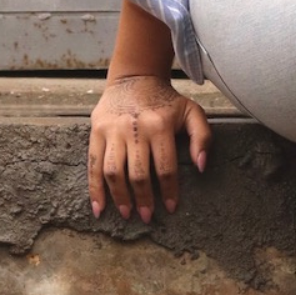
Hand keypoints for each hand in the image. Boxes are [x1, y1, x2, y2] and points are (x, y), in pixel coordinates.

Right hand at [88, 73, 211, 221]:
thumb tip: (201, 166)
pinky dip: (94, 189)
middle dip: (143, 199)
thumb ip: (202, 137)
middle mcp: (135, 129)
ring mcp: (113, 130)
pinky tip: (99, 207)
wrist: (134, 77)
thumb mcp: (192, 112)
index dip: (168, 191)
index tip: (170, 208)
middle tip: (146, 216)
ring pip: (113, 172)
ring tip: (127, 213)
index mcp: (160, 125)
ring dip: (119, 197)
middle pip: (138, 173)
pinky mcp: (96, 131)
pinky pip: (93, 164)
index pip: (165, 167)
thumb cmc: (166, 100)